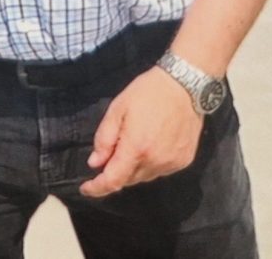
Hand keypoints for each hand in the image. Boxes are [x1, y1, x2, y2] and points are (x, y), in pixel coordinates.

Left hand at [79, 66, 203, 197]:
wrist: (186, 83)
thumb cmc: (148, 91)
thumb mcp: (119, 108)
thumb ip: (105, 137)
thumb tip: (95, 163)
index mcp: (136, 148)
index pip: (113, 181)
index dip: (97, 188)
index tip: (86, 188)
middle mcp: (155, 162)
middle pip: (128, 179)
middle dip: (116, 171)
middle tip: (114, 150)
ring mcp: (171, 163)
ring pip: (145, 176)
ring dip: (134, 167)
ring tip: (136, 142)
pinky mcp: (184, 160)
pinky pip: (161, 170)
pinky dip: (152, 163)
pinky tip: (153, 144)